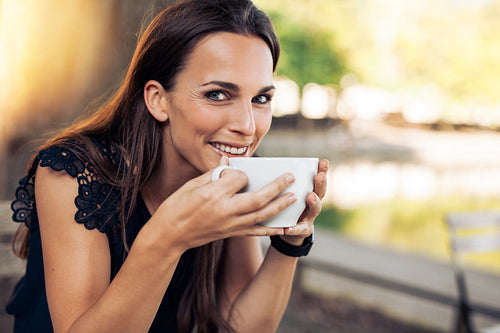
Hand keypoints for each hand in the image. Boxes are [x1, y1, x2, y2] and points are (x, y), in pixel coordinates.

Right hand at [149, 157, 296, 252]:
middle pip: (257, 199)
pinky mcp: (230, 234)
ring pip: (260, 216)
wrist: (169, 235)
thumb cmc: (177, 206)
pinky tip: (283, 226)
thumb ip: (215, 173)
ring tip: (293, 198)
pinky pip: (255, 232)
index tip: (242, 169)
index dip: (243, 172)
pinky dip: (270, 229)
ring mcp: (228, 225)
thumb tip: (230, 160)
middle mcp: (224, 210)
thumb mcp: (192, 184)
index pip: (238, 178)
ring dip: (279, 206)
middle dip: (276, 187)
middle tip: (291, 177)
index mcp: (212, 194)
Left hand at [280, 159, 328, 245]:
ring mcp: (310, 217)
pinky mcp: (303, 230)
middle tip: (320, 176)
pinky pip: (299, 230)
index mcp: (309, 191)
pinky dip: (294, 229)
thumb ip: (283, 182)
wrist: (288, 231)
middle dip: (320, 183)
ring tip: (310, 196)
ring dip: (314, 202)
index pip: (318, 179)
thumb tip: (266, 166)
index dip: (322, 170)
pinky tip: (288, 228)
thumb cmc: (286, 206)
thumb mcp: (287, 193)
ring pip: (315, 209)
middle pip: (320, 192)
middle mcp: (313, 203)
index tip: (323, 161)